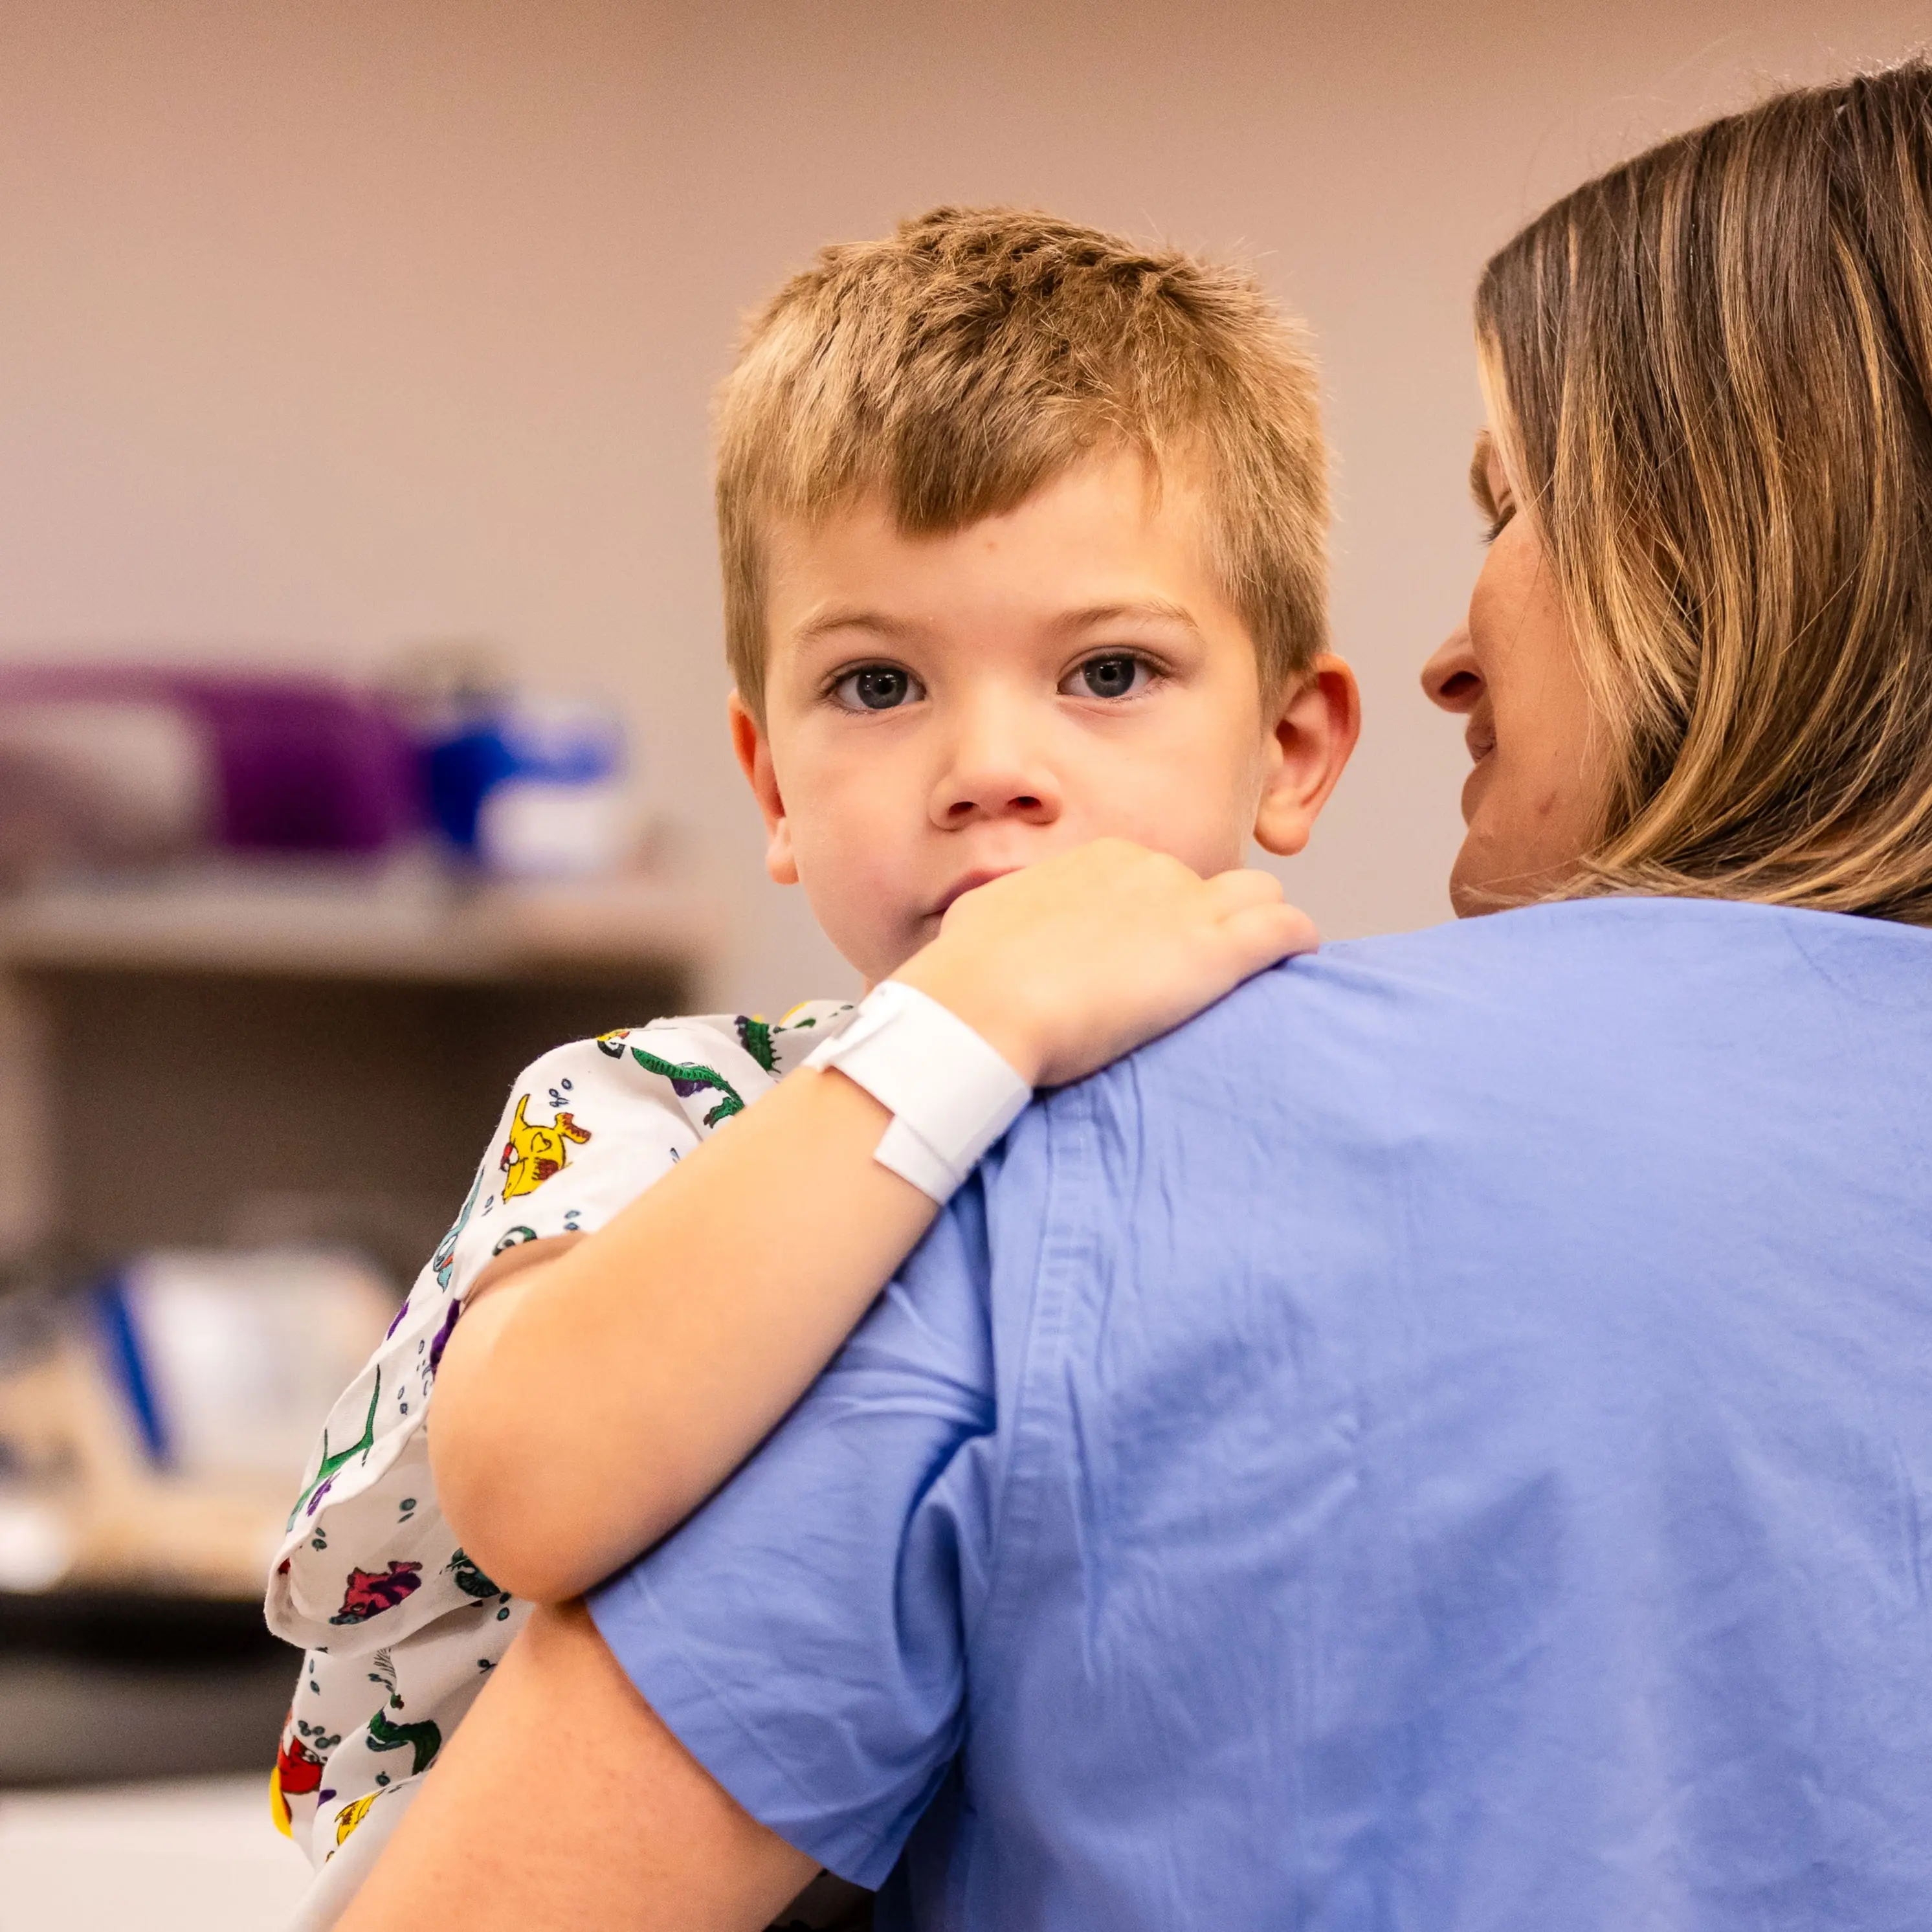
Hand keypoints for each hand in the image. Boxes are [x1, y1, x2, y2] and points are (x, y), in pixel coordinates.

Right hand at [891, 838, 1316, 1087]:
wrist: (982, 1002)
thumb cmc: (967, 973)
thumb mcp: (985, 921)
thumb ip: (1012, 918)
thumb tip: (997, 929)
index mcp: (1098, 860)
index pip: (1155, 878)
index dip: (1161, 918)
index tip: (1150, 956)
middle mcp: (1149, 870)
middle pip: (1209, 886)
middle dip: (1209, 922)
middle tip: (1193, 974)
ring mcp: (1185, 906)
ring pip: (1259, 895)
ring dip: (1258, 928)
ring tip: (1251, 971)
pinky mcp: (1215, 950)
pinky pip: (1286, 929)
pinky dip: (1294, 945)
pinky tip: (1292, 965)